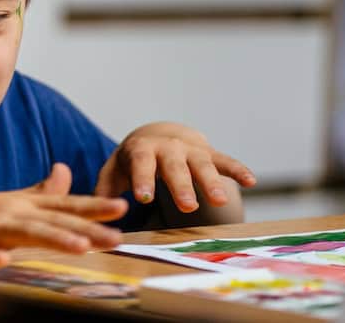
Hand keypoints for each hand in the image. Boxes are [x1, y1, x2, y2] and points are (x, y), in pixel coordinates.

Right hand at [0, 164, 127, 268]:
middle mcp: (8, 211)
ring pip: (23, 233)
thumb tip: (65, 171)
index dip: (93, 207)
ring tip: (79, 248)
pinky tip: (1, 261)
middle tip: (117, 235)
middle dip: (86, 227)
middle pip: (53, 220)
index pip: (63, 206)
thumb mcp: (6, 200)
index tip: (124, 208)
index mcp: (20, 205)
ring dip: (52, 239)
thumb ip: (38, 191)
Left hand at [94, 122, 256, 212]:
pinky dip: (238, 169)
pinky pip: (225, 160)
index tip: (143, 198)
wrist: (157, 134)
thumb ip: (104, 189)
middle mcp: (167, 147)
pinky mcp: (209, 154)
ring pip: (202, 165)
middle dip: (181, 186)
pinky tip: (250, 181)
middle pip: (174, 167)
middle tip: (186, 208)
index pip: (140, 164)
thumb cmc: (132, 160)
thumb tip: (94, 211)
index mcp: (141, 150)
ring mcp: (190, 150)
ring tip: (220, 201)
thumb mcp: (114, 170)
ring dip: (211, 182)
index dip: (142, 180)